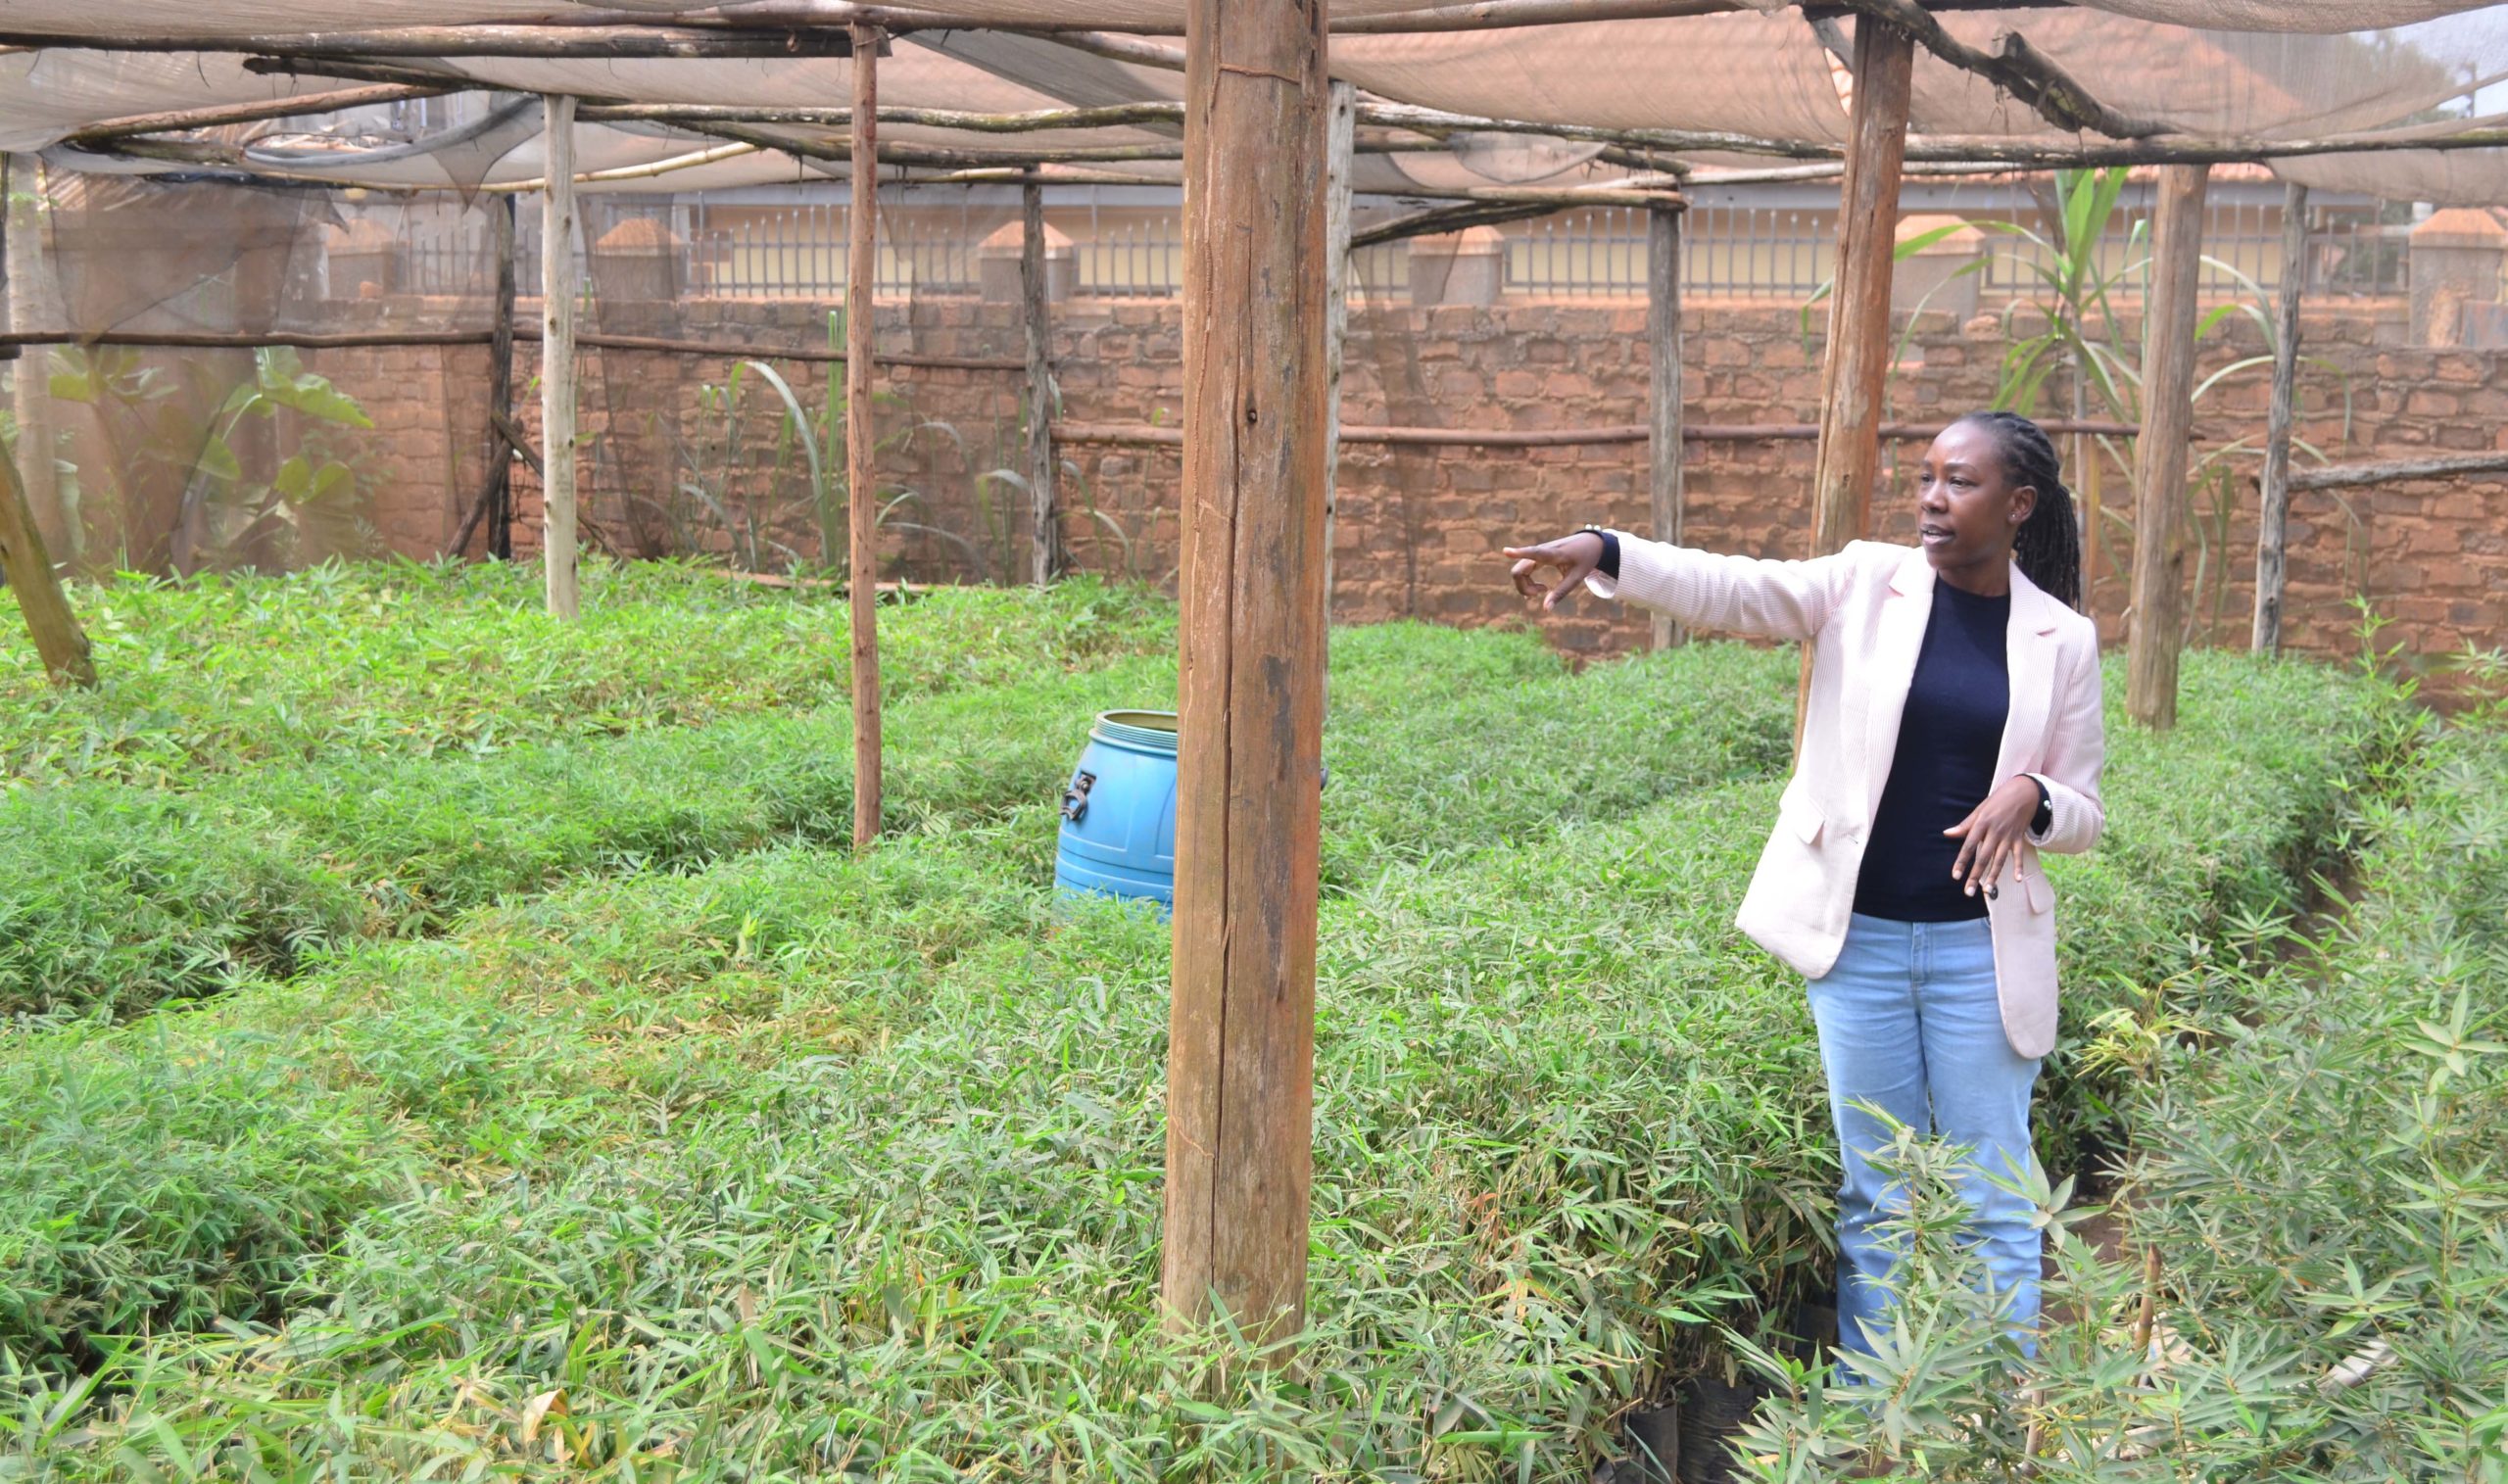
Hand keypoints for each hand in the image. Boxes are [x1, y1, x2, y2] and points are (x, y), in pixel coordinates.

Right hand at [1501, 532, 1605, 611]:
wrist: (1589, 543)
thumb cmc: (1584, 560)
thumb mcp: (1576, 578)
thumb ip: (1560, 593)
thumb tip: (1545, 610)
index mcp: (1553, 554)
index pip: (1533, 553)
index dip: (1518, 553)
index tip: (1505, 551)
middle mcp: (1541, 550)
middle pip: (1519, 571)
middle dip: (1524, 587)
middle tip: (1543, 593)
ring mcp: (1537, 552)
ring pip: (1519, 571)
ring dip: (1526, 586)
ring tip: (1544, 591)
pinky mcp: (1537, 555)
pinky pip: (1523, 570)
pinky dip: (1526, 581)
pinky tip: (1539, 589)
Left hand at [1944, 776, 2041, 899]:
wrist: (2023, 793)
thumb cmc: (1997, 802)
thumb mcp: (1979, 810)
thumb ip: (1964, 825)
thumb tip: (1947, 833)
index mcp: (1981, 824)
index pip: (1968, 846)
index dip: (1962, 862)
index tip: (1956, 876)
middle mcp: (1995, 832)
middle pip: (1983, 857)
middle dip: (1975, 876)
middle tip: (1968, 892)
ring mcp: (2008, 836)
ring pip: (2000, 859)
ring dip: (1993, 876)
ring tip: (1987, 891)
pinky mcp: (2019, 838)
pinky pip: (2018, 855)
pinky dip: (2019, 866)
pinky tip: (2017, 879)